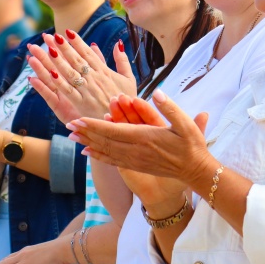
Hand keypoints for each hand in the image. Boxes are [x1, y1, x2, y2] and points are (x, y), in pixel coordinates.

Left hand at [27, 31, 136, 123]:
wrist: (125, 123)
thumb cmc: (127, 101)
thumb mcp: (129, 79)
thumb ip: (122, 60)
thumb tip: (118, 43)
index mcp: (105, 72)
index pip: (88, 54)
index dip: (77, 42)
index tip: (67, 32)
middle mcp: (95, 79)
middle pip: (76, 60)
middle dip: (64, 47)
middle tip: (52, 36)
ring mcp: (87, 91)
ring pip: (69, 73)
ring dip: (57, 60)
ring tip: (47, 49)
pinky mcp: (81, 104)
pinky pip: (67, 91)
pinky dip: (58, 81)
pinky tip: (49, 73)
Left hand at [67, 90, 209, 208]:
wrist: (195, 170)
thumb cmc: (192, 145)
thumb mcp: (186, 124)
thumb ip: (170, 108)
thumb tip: (156, 92)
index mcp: (146, 137)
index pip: (114, 130)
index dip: (94, 125)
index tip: (79, 119)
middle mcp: (136, 151)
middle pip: (105, 141)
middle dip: (86, 133)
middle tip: (69, 126)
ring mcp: (135, 160)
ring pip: (106, 151)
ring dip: (89, 143)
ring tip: (73, 137)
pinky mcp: (137, 166)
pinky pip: (113, 160)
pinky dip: (99, 155)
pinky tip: (89, 152)